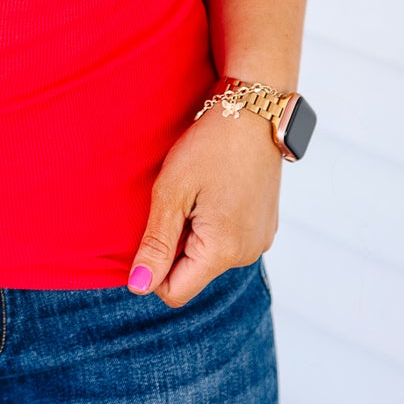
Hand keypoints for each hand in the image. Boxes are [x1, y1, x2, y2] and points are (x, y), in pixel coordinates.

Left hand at [126, 102, 282, 306]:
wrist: (254, 111)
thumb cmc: (210, 146)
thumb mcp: (172, 192)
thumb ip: (156, 243)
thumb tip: (139, 287)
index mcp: (224, 250)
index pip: (174, 291)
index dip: (153, 268)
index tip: (153, 226)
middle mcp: (248, 254)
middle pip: (192, 273)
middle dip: (174, 245)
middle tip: (177, 201)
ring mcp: (260, 240)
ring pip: (208, 256)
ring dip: (193, 233)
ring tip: (196, 192)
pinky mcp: (264, 226)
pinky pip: (227, 241)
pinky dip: (212, 224)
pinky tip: (213, 190)